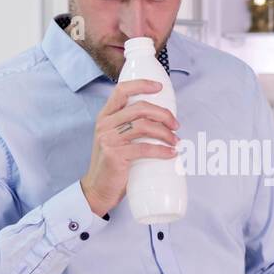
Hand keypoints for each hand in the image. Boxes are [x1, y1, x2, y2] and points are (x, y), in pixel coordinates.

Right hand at [79, 79, 179, 215]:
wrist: (98, 189)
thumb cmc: (113, 164)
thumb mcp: (116, 139)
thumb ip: (130, 126)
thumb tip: (162, 121)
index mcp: (105, 116)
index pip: (122, 90)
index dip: (141, 85)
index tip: (159, 87)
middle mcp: (105, 124)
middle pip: (139, 108)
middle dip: (163, 114)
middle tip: (176, 125)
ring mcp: (108, 139)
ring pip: (143, 126)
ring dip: (165, 133)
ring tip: (175, 141)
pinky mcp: (114, 155)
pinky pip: (143, 148)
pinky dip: (161, 150)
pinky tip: (171, 153)